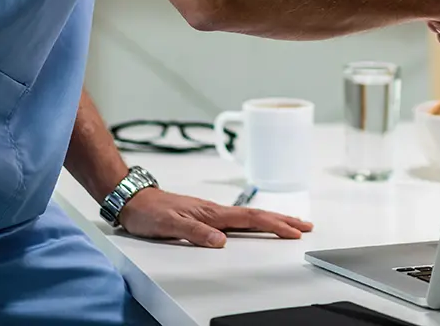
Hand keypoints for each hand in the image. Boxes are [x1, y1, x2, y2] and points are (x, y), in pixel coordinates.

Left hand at [117, 187, 312, 247]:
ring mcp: (212, 212)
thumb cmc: (149, 211)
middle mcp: (215, 211)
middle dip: (283, 221)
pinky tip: (257, 224)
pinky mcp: (205, 215)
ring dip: (272, 220)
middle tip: (305, 226)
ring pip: (249, 216)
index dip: (274, 225)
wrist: (133, 199)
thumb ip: (195, 233)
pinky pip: (238, 219)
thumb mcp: (169, 225)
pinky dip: (255, 221)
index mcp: (212, 213)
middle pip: (257, 215)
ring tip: (290, 224)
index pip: (250, 219)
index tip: (294, 231)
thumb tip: (221, 241)